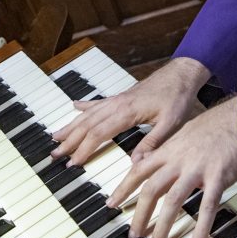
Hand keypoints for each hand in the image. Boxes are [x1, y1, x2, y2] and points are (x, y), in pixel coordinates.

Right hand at [52, 57, 209, 165]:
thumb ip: (152, 143)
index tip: (73, 162)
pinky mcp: (121, 97)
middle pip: (87, 124)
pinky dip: (84, 106)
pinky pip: (97, 103)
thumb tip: (135, 163)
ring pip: (88, 114)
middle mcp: (117, 104)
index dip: (84, 149)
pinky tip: (74, 107)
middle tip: (55, 155)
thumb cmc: (177, 97)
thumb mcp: (171, 124)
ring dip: (71, 126)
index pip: (99, 133)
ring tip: (56, 137)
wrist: (181, 74)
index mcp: (127, 111)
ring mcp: (117, 99)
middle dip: (70, 140)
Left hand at [106, 95, 236, 237]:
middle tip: (134, 235)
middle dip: (140, 215)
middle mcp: (179, 160)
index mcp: (170, 149)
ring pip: (173, 201)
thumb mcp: (185, 132)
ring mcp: (197, 169)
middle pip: (152, 190)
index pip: (139, 171)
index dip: (124, 188)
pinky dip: (201, 228)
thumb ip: (169, 150)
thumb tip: (155, 161)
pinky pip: (207, 207)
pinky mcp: (218, 177)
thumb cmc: (217, 125)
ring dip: (162, 226)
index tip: (112, 204)